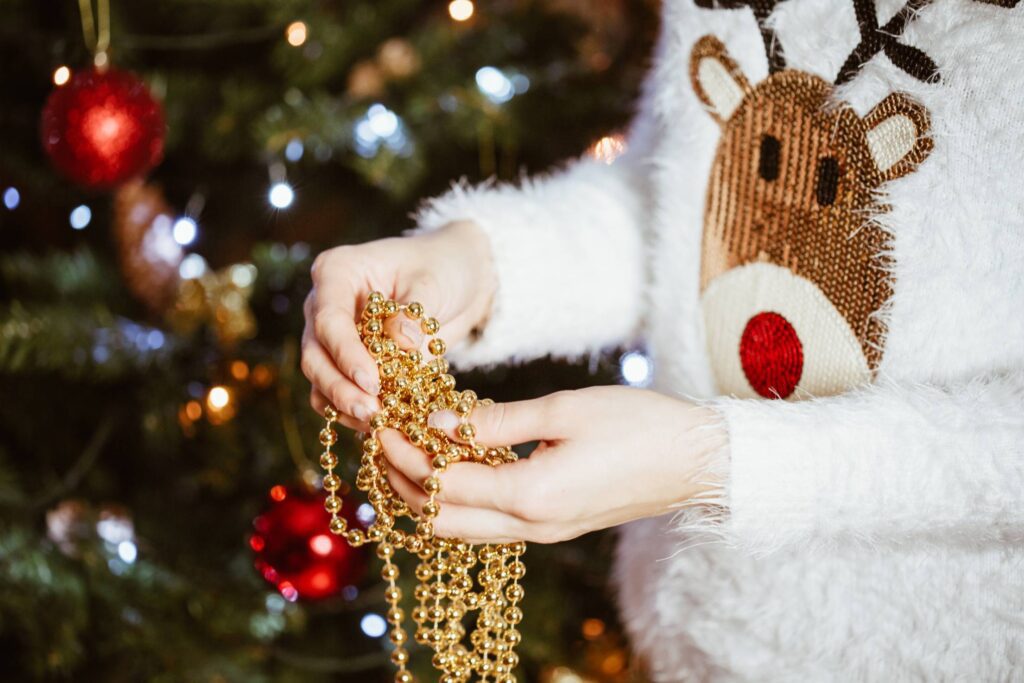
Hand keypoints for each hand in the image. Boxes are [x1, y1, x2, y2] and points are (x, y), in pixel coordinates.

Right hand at [302, 221, 494, 431]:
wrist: (458, 279)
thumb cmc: (443, 268)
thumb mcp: (433, 282)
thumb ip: (413, 313)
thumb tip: (400, 342)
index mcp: (337, 272)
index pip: (329, 319)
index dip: (346, 355)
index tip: (372, 382)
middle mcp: (324, 304)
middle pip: (316, 354)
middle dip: (340, 388)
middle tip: (372, 412)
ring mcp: (332, 335)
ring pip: (320, 379)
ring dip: (343, 405)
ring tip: (379, 423)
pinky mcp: (347, 362)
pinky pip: (336, 393)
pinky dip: (352, 411)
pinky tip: (380, 424)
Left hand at [378, 385, 727, 543]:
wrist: (697, 461)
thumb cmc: (639, 425)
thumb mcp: (563, 409)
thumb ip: (496, 421)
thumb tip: (439, 423)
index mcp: (531, 495)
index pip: (442, 484)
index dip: (405, 455)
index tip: (383, 422)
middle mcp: (531, 526)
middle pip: (440, 521)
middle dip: (404, 483)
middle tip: (385, 440)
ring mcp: (543, 532)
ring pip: (462, 530)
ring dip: (428, 495)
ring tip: (411, 452)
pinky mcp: (554, 526)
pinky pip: (489, 525)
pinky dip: (460, 500)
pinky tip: (455, 464)